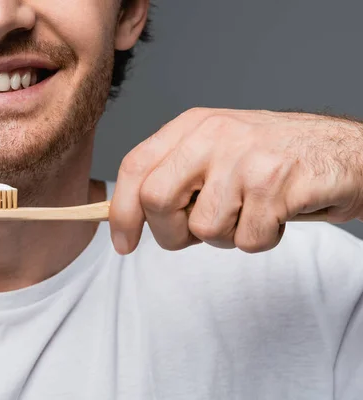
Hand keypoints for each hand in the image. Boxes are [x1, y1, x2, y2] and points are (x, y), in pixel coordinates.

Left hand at [110, 108, 362, 253]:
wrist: (345, 152)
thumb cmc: (273, 160)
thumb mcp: (215, 152)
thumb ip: (176, 177)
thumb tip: (132, 217)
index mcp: (192, 126)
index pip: (135, 167)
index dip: (122, 212)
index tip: (123, 243)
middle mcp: (214, 135)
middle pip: (156, 200)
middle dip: (170, 233)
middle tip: (196, 235)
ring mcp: (246, 157)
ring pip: (204, 228)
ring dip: (226, 236)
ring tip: (251, 212)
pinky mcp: (278, 183)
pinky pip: (247, 240)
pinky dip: (261, 240)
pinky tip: (276, 215)